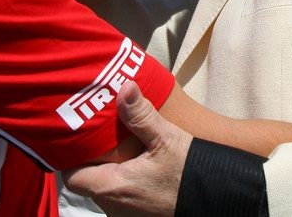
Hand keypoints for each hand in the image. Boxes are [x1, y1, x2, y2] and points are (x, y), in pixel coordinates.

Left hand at [64, 82, 190, 216]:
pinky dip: (124, 183)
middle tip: (99, 136)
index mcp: (112, 188)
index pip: (72, 177)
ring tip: (118, 149)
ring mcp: (128, 215)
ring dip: (110, 173)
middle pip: (89, 183)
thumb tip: (124, 87)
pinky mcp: (142, 216)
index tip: (77, 138)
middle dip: (93, 162)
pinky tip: (137, 165)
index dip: (70, 159)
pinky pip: (122, 198)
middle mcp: (114, 207)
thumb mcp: (165, 139)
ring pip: (106, 191)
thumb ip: (140, 115)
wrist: (221, 199)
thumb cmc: (189, 173)